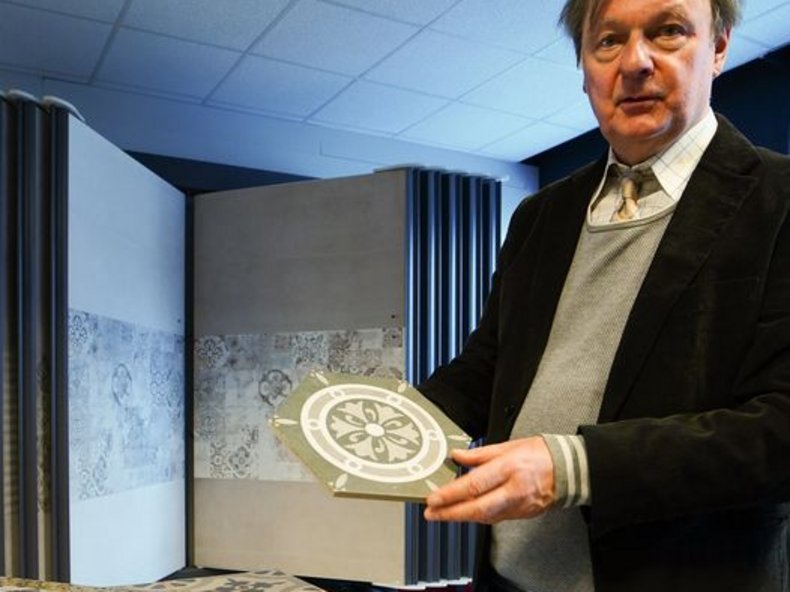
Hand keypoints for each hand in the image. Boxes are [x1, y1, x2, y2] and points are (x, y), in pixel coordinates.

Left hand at [423, 436, 554, 523]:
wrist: (569, 470)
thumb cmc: (540, 454)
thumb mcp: (508, 445)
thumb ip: (479, 454)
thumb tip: (457, 456)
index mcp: (509, 468)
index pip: (474, 485)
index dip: (451, 494)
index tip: (433, 498)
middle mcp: (513, 490)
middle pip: (477, 508)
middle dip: (450, 513)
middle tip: (431, 514)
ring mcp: (519, 505)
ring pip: (485, 517)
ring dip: (461, 517)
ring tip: (442, 514)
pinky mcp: (522, 515)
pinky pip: (495, 518)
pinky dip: (478, 516)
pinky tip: (466, 513)